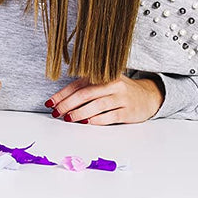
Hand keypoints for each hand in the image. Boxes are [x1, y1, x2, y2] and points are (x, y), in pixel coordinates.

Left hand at [47, 76, 163, 124]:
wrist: (148, 97)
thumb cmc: (119, 91)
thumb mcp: (103, 84)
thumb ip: (86, 88)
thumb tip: (61, 101)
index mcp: (102, 75)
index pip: (77, 85)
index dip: (62, 94)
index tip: (50, 103)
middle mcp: (112, 84)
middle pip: (85, 94)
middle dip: (67, 104)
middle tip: (56, 112)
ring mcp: (121, 97)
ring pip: (96, 105)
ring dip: (79, 113)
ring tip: (68, 118)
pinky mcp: (128, 111)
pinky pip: (110, 116)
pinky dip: (96, 119)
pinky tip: (86, 122)